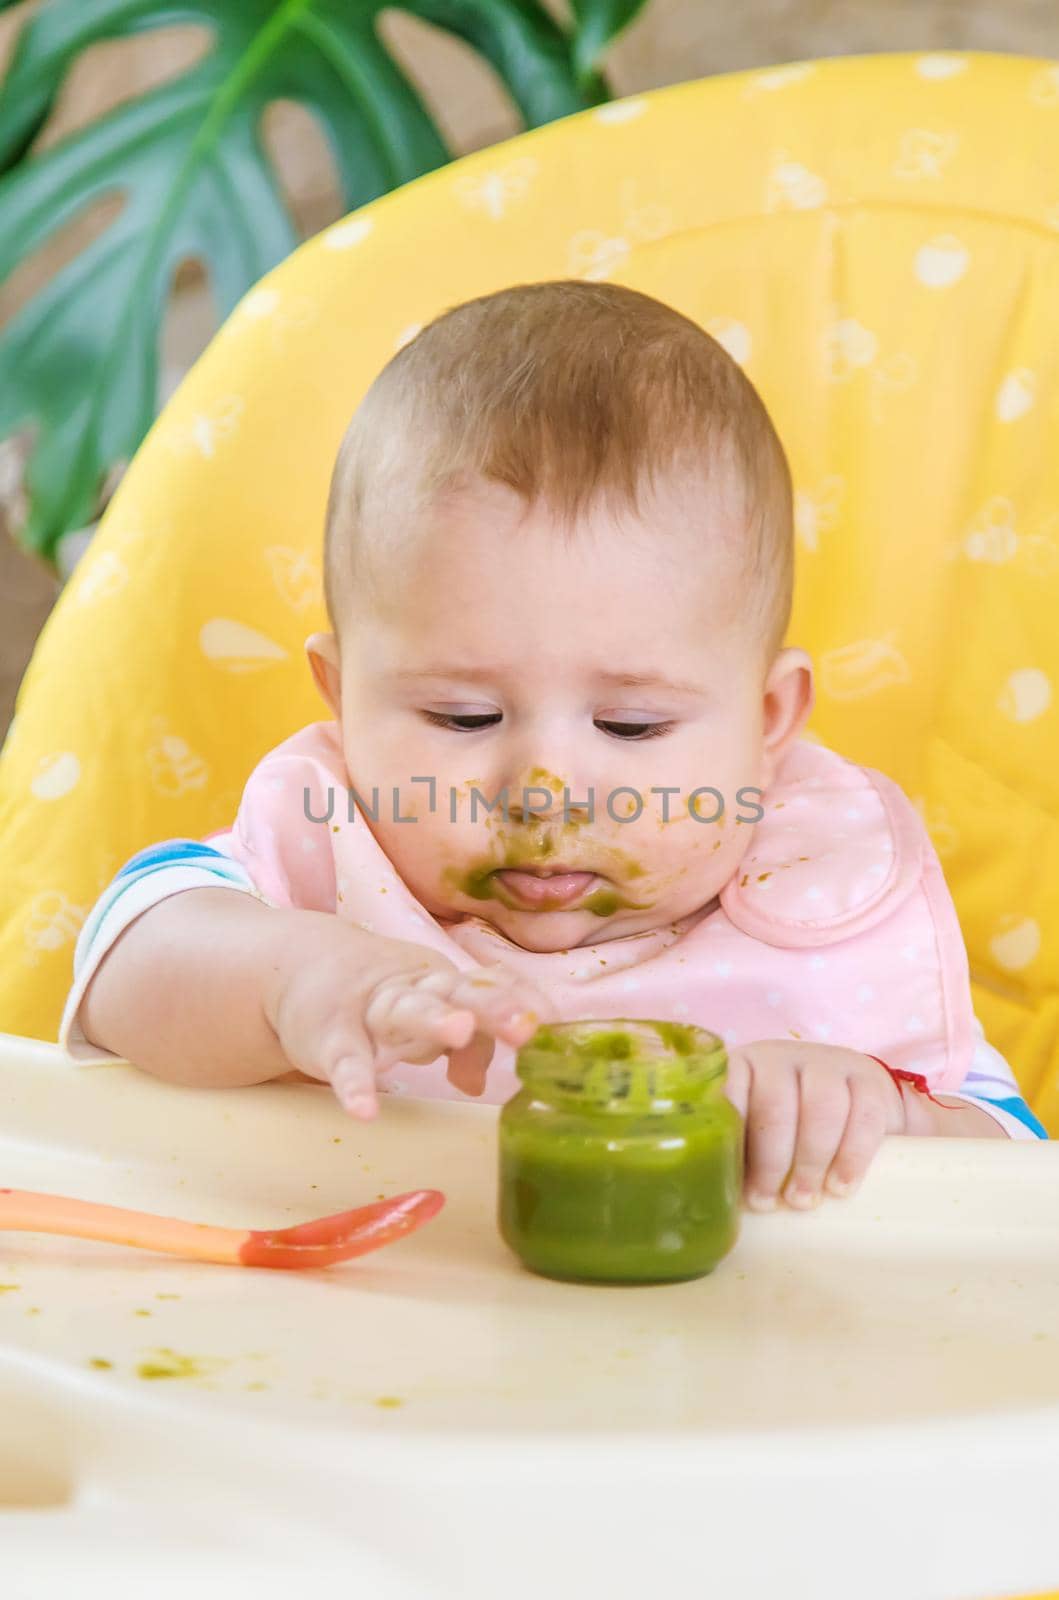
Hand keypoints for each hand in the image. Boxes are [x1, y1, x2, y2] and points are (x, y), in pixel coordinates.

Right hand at [262, 914, 555, 1117]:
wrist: (297, 964)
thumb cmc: (381, 997)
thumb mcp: (428, 1011)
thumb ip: (466, 1044)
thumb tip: (481, 1084)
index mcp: (445, 983)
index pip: (492, 987)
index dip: (524, 1003)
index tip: (556, 1025)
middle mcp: (414, 988)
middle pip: (458, 992)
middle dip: (492, 1007)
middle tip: (525, 1026)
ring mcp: (370, 1008)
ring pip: (405, 1010)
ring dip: (433, 1020)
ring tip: (458, 1032)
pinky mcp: (328, 1035)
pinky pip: (345, 1060)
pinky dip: (355, 1084)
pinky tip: (365, 1109)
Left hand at [724, 1040, 906, 1210]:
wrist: (851, 1102)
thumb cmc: (785, 1133)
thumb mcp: (754, 1135)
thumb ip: (737, 1155)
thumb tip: (717, 1202)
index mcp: (744, 1068)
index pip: (728, 1088)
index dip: (729, 1136)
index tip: (733, 1181)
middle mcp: (782, 1059)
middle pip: (775, 1104)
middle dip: (770, 1160)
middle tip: (767, 1202)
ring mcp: (828, 1064)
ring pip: (822, 1107)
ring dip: (811, 1160)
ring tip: (802, 1200)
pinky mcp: (869, 1079)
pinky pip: (864, 1115)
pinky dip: (852, 1156)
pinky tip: (840, 1187)